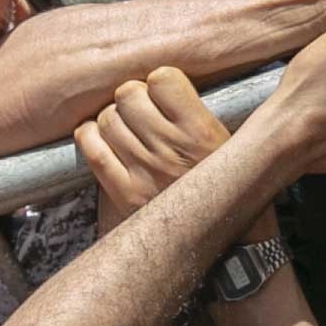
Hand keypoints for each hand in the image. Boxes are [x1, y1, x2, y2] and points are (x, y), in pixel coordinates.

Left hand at [74, 69, 232, 231]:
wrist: (232, 246)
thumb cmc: (234, 190)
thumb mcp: (234, 144)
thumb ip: (201, 115)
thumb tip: (168, 83)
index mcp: (201, 132)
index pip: (162, 79)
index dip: (160, 83)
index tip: (165, 94)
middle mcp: (169, 149)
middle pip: (128, 95)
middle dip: (135, 99)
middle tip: (145, 113)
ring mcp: (144, 171)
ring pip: (107, 119)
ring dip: (115, 119)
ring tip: (130, 131)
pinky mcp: (125, 193)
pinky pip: (92, 149)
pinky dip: (92, 137)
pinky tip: (104, 139)